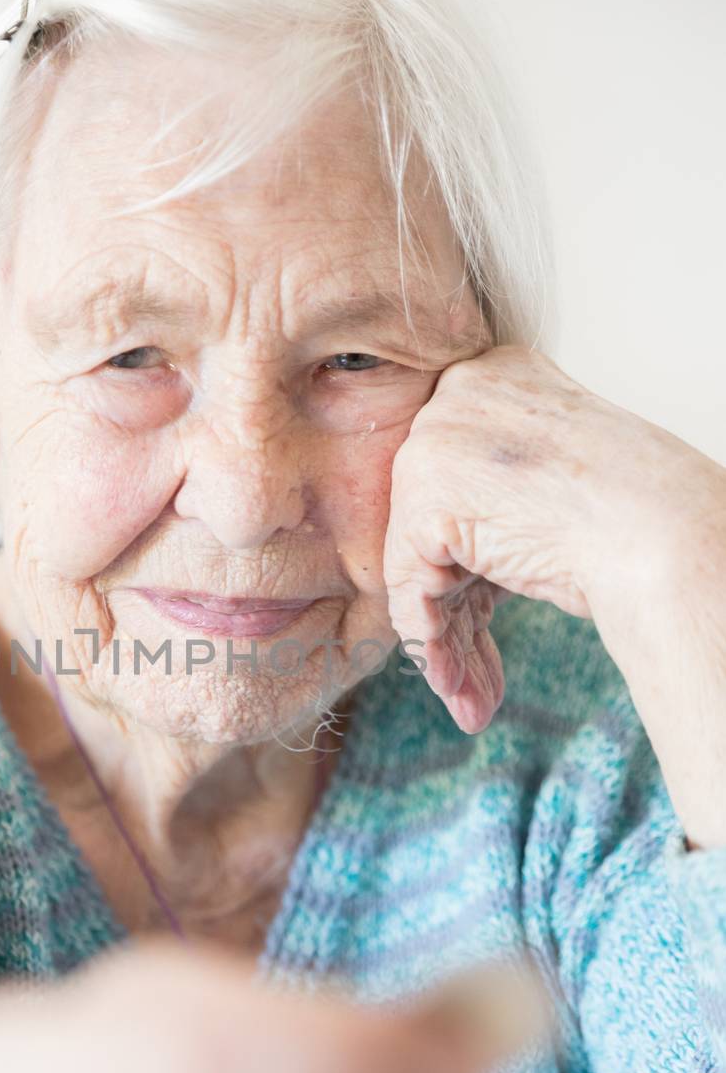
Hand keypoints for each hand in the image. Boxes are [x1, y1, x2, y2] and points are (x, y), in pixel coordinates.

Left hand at [381, 344, 718, 732]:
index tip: (483, 619)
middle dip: (456, 612)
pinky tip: (462, 689)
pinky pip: (410, 586)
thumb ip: (495, 500)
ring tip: (471, 697)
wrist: (662, 529)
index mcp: (497, 375)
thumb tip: (450, 561)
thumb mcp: (555, 484)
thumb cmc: (638, 514)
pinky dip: (432, 644)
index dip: (468, 565)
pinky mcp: (422, 492)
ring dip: (448, 644)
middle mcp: (456, 392)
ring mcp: (434, 439)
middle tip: (473, 675)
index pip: (454, 483)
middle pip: (431, 524)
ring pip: (418, 562)